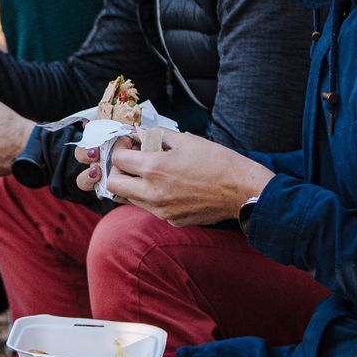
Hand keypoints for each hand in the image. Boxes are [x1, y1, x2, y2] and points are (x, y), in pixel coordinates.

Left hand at [75, 132, 273, 225]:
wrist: (243, 191)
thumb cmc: (219, 162)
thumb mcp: (186, 140)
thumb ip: (157, 136)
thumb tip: (141, 135)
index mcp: (154, 169)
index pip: (117, 159)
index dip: (120, 148)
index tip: (128, 144)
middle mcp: (152, 193)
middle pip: (114, 184)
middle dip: (118, 169)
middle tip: (131, 160)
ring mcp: (161, 210)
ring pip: (129, 198)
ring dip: (133, 184)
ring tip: (151, 172)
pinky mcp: (171, 220)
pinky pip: (150, 208)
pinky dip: (151, 196)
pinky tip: (168, 186)